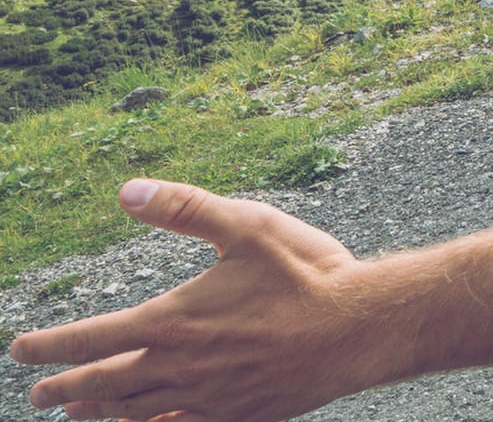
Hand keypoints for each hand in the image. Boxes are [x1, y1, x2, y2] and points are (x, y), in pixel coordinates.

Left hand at [11, 179, 390, 421]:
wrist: (360, 327)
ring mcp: (208, 398)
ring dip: (99, 411)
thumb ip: (186, 209)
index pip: (92, 338)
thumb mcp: (248, 225)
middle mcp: (182, 366)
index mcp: (175, 320)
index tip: (20, 349)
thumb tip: (128, 191)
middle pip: (103, 384)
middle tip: (37, 394)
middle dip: (64, 387)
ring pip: (135, 412)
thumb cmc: (308, 272)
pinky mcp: (237, 414)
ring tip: (78, 411)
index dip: (50, 345)